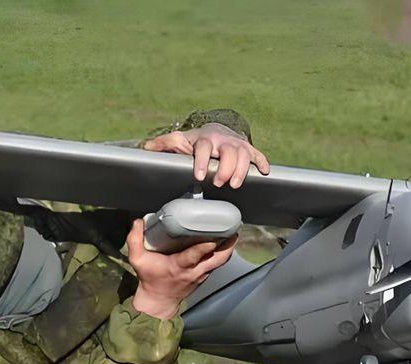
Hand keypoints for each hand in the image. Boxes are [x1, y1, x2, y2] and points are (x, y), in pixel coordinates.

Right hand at [127, 218, 236, 318]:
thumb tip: (138, 221)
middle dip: (227, 245)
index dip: (204, 248)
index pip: (194, 257)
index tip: (212, 238)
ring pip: (220, 261)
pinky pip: (216, 263)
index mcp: (178, 267)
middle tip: (233, 228)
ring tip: (233, 230)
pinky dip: (221, 252)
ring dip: (228, 247)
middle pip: (217, 259)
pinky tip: (223, 239)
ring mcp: (202, 274)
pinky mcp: (204, 275)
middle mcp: (194, 271)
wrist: (158, 301)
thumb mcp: (137, 260)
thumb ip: (134, 240)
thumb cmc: (150, 279)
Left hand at [143, 122, 270, 188]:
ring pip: (244, 154)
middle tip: (220, 183)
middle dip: (225, 168)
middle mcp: (222, 141)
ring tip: (235, 184)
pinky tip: (264, 172)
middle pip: (228, 152)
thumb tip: (146, 147)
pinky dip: (262, 162)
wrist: (215, 132)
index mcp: (204, 139)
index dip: (201, 161)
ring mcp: (237, 145)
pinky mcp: (248, 150)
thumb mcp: (179, 142)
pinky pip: (258, 155)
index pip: (203, 148)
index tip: (200, 176)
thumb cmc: (195, 143)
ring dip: (241, 169)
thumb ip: (164, 145)